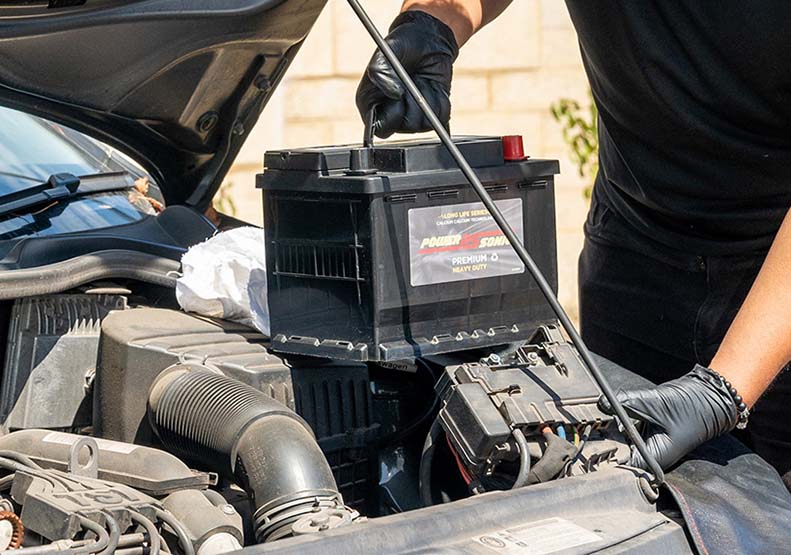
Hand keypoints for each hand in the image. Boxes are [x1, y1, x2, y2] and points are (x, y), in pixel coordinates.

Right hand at [355, 10, 457, 138]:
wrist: (426, 39)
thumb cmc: (402, 45)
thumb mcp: (387, 52)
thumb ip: (382, 72)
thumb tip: (394, 94)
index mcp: (371, 104)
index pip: (380, 128)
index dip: (392, 114)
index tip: (400, 93)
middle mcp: (390, 115)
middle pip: (406, 127)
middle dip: (413, 103)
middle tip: (412, 81)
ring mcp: (411, 116)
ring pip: (424, 123)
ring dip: (426, 99)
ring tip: (420, 80)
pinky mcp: (431, 115)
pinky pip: (440, 118)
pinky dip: (440, 100)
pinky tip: (432, 85)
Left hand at [599, 365, 737, 469]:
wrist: (709, 396)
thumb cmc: (692, 407)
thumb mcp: (654, 402)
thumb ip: (626, 401)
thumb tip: (601, 402)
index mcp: (655, 458)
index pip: (624, 467)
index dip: (605, 460)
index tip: (587, 449)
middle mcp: (650, 455)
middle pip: (619, 454)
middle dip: (604, 441)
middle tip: (587, 430)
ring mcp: (648, 442)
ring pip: (621, 439)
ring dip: (610, 429)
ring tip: (596, 420)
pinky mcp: (646, 430)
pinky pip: (626, 428)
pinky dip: (619, 420)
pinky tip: (612, 410)